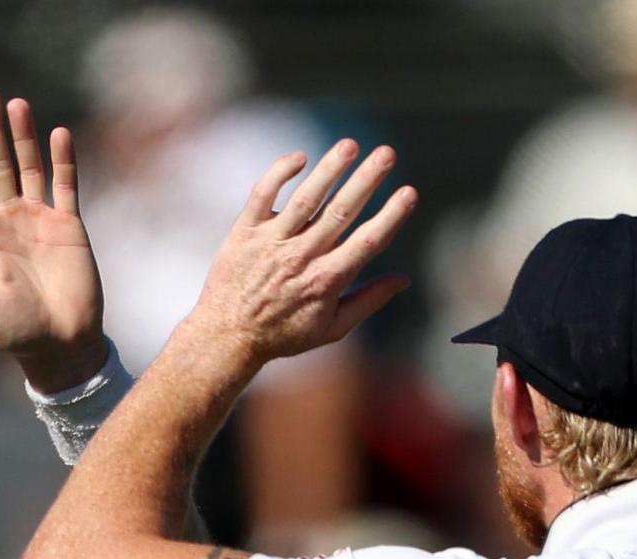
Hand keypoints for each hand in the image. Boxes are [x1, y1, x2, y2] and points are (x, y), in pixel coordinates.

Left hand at [0, 90, 106, 391]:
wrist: (61, 345)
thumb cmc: (15, 329)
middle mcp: (7, 220)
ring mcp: (38, 219)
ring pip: (29, 167)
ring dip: (23, 136)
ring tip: (17, 103)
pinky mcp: (69, 225)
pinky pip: (65, 185)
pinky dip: (63, 160)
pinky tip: (58, 133)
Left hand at [175, 140, 415, 373]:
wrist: (227, 335)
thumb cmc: (284, 333)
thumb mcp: (331, 329)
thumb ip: (369, 300)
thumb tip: (404, 279)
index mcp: (326, 281)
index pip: (367, 241)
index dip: (390, 216)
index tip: (409, 192)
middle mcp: (301, 257)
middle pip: (341, 211)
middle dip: (367, 180)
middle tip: (387, 152)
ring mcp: (272, 242)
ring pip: (305, 198)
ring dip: (330, 168)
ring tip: (350, 144)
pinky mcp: (245, 232)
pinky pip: (263, 195)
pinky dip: (280, 173)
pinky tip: (300, 157)